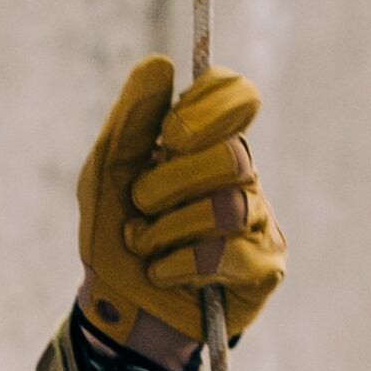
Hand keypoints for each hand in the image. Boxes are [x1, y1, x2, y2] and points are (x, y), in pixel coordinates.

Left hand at [75, 57, 285, 360]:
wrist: (115, 306)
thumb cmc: (114, 234)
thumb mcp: (106, 171)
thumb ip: (131, 119)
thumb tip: (161, 64)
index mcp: (209, 141)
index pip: (238, 96)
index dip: (207, 109)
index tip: (167, 136)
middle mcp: (241, 176)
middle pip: (231, 154)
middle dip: (170, 182)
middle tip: (140, 203)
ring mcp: (259, 221)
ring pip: (228, 206)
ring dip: (167, 229)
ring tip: (143, 244)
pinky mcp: (264, 268)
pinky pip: (230, 253)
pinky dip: (181, 263)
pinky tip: (163, 271)